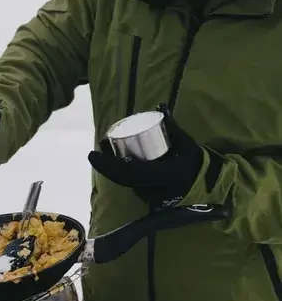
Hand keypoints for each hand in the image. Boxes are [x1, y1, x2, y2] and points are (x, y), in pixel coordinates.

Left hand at [88, 105, 206, 206]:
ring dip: (112, 167)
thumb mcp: (185, 144)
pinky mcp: (149, 195)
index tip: (93, 154)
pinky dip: (120, 172)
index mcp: (159, 176)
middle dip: (106, 163)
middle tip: (99, 148)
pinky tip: (116, 160)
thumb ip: (172, 126)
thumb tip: (161, 105)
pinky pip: (130, 184)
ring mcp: (149, 195)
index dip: (107, 165)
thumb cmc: (195, 164)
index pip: (126, 172)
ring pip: (125, 182)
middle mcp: (151, 189)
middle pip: (121, 178)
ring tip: (105, 149)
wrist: (208, 187)